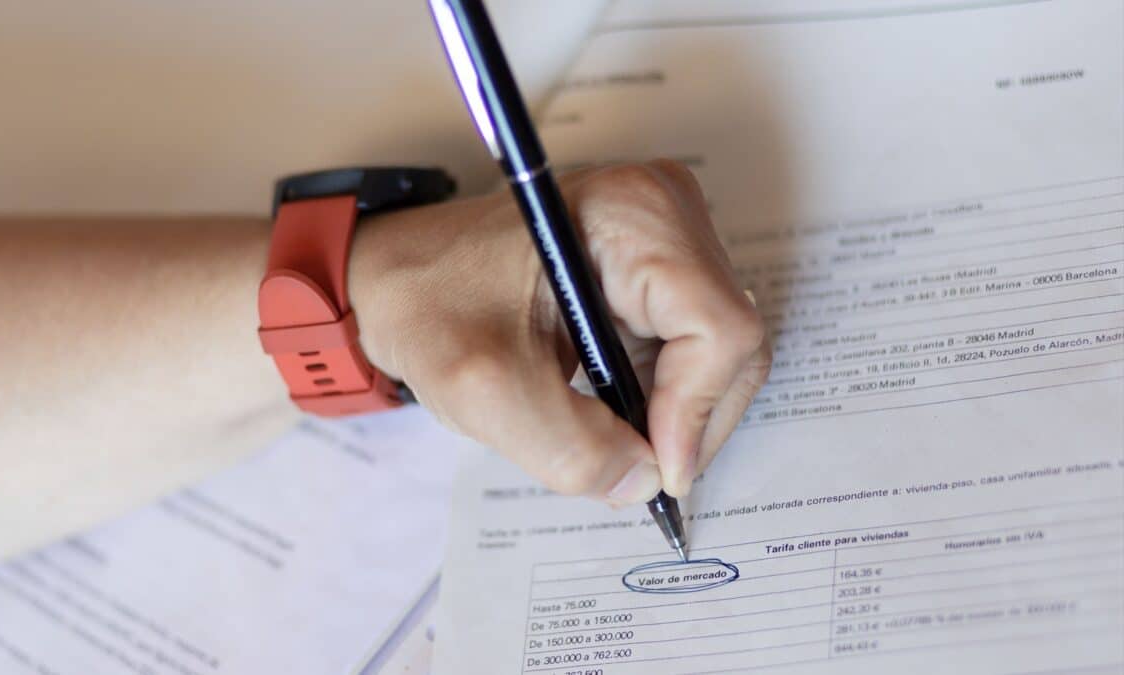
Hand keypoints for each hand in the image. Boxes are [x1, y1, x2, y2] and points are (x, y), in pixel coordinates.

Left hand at [349, 160, 770, 504]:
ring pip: (718, 352)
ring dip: (675, 412)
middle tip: (636, 471)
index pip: (717, 330)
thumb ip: (571, 448)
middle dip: (689, 420)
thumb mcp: (484, 389)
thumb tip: (647, 479)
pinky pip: (694, 346)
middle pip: (730, 342)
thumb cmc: (430, 307)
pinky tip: (614, 412)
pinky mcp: (659, 265)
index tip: (654, 470)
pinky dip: (664, 395)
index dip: (696, 412)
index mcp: (632, 214)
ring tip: (613, 441)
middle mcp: (665, 210)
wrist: (400, 278)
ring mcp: (668, 235)